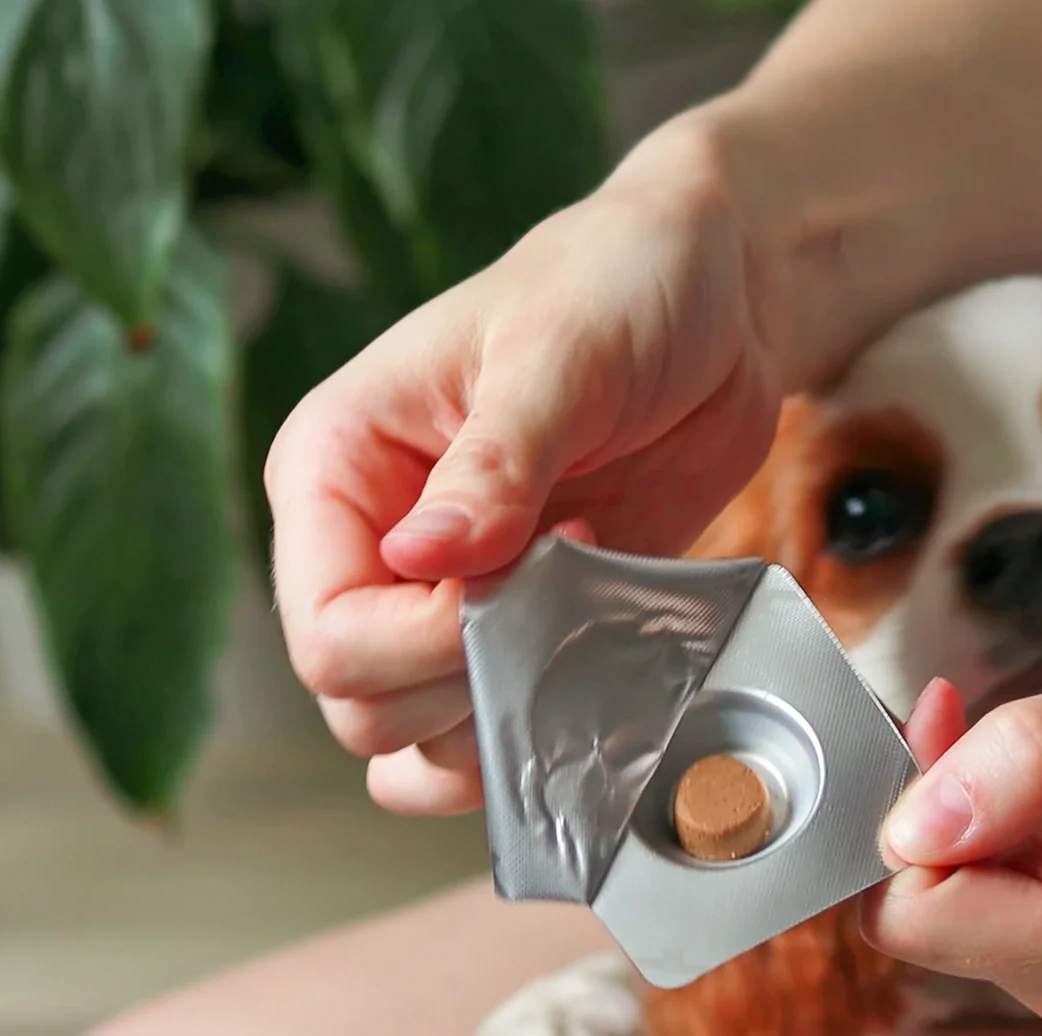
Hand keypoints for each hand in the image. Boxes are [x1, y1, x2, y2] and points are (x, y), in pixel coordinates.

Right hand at [265, 127, 794, 814]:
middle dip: (471, 680)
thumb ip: (498, 461)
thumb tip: (425, 554)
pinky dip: (543, 735)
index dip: (424, 642)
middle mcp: (367, 547)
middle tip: (570, 584)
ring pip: (418, 744)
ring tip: (588, 615)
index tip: (529, 568)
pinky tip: (599, 669)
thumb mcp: (559, 351)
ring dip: (511, 715)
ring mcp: (440, 600)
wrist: (714, 298)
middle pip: (361, 706)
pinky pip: (497, 733)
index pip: (327, 630)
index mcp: (334, 469)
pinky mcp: (520, 629)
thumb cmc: (616, 285)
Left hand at [867, 610, 1041, 1035]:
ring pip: (945, 912)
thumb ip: (1027, 761)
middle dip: (942, 814)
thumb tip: (908, 829)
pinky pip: (978, 912)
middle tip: (1016, 731)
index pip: (915, 915)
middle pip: (924, 917)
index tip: (955, 726)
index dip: (910, 811)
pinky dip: (993, 841)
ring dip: (970, 822)